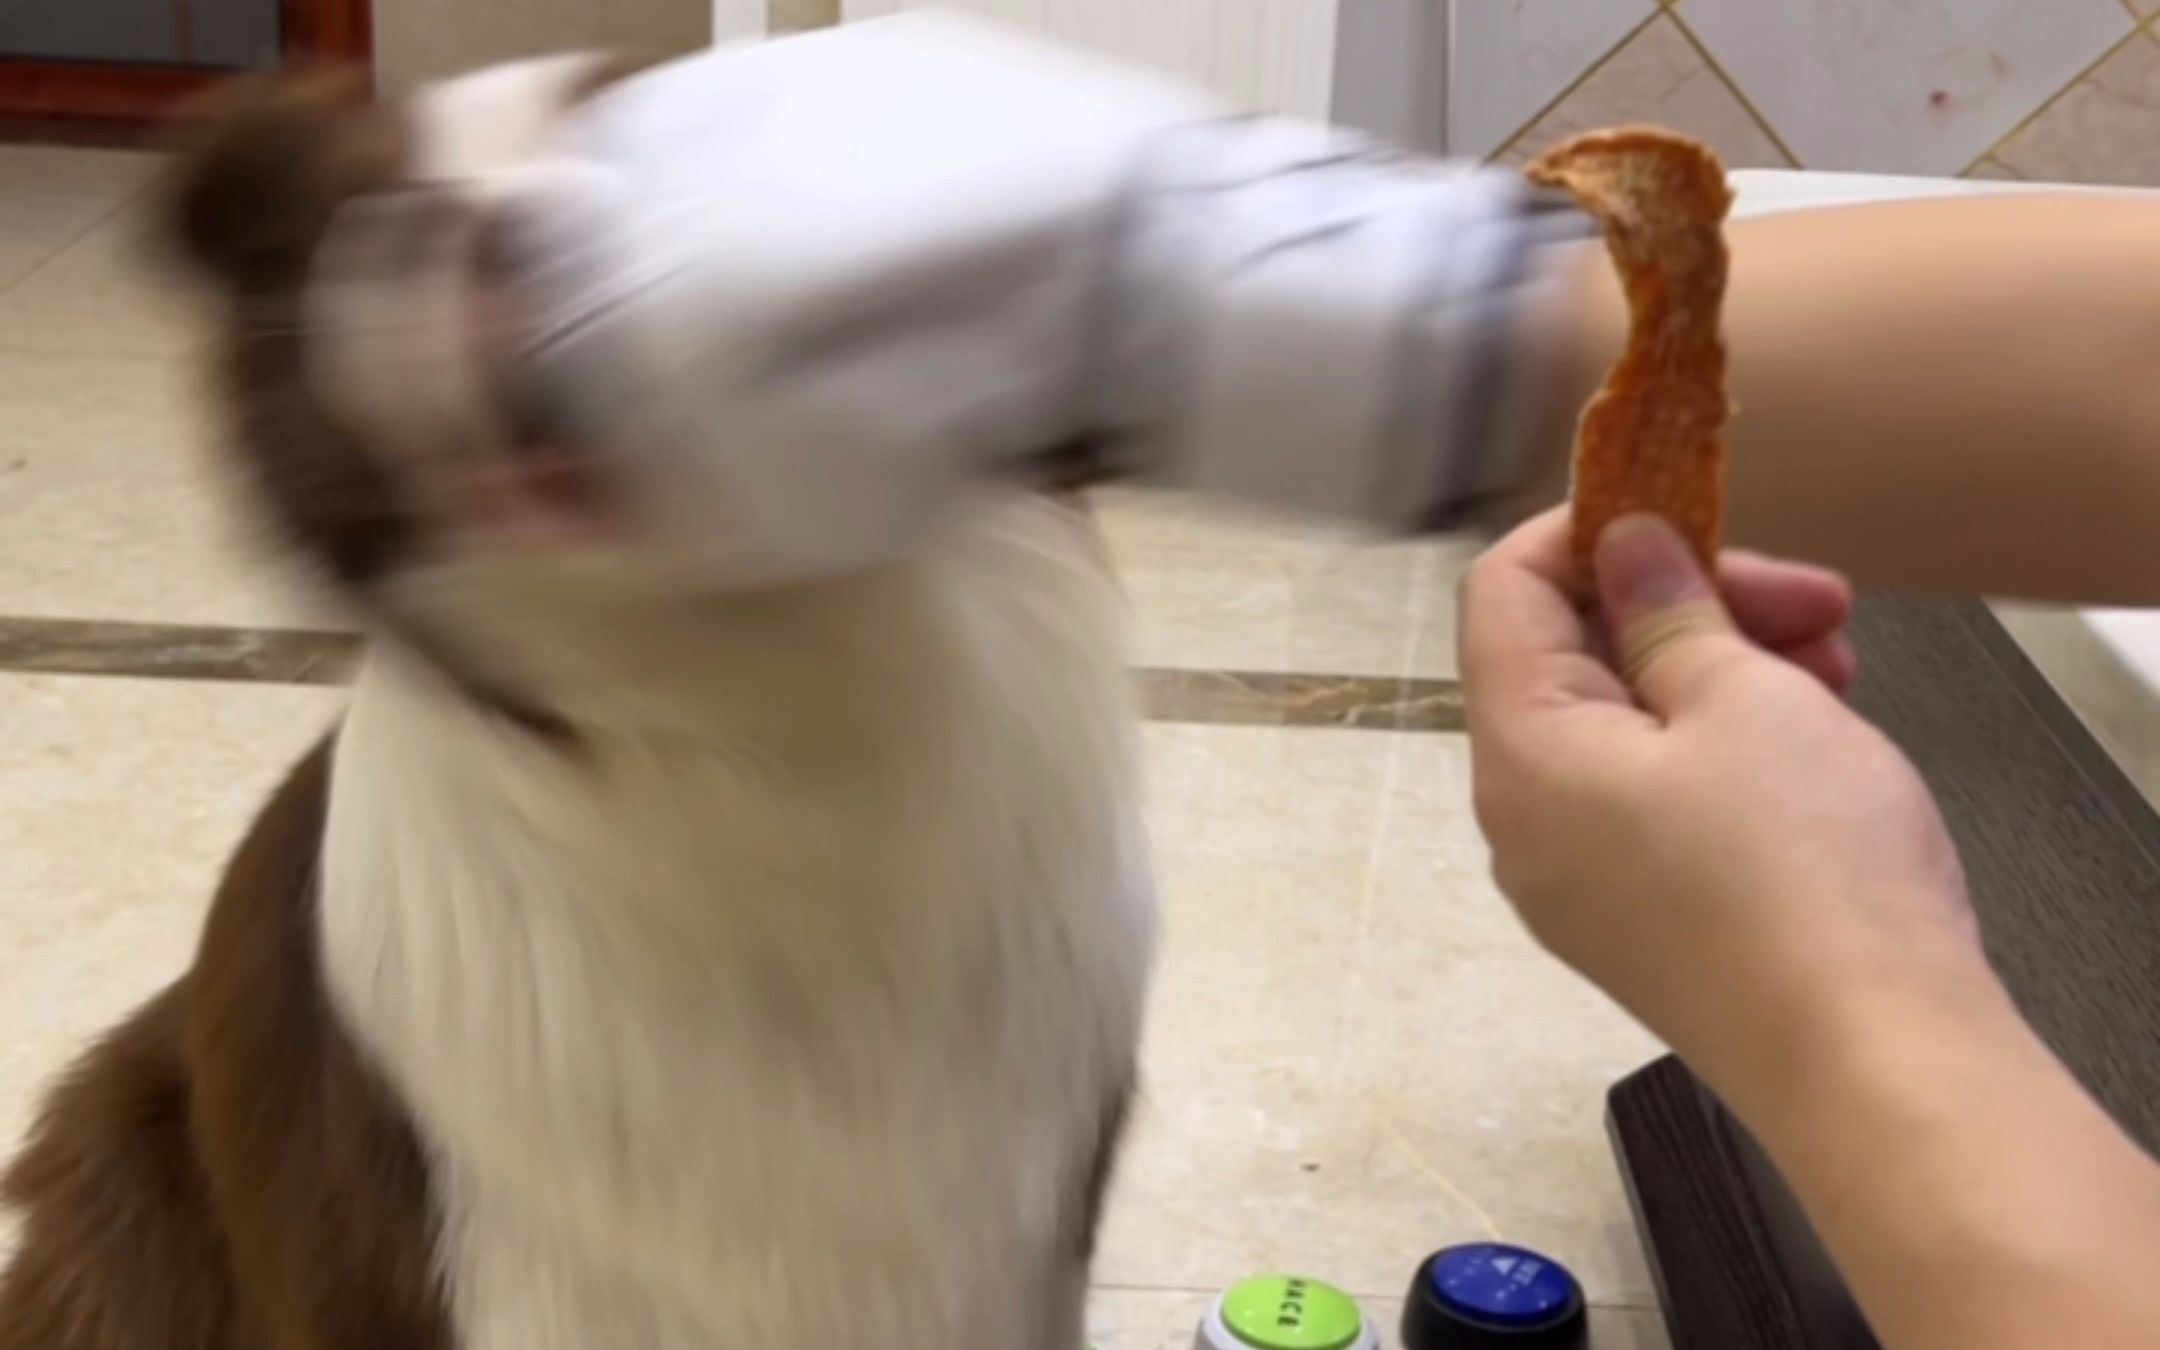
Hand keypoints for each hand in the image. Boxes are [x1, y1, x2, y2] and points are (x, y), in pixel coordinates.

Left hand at [1459, 509, 1987, 1094]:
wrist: (1874, 1063)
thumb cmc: (1807, 874)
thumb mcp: (1743, 699)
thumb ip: (1667, 609)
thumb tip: (1624, 544)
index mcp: (1520, 752)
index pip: (1504, 591)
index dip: (1589, 532)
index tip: (1692, 515)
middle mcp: (1522, 821)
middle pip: (1571, 659)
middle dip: (1690, 605)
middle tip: (1813, 600)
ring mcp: (1575, 881)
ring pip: (1626, 729)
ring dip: (1722, 672)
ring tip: (1837, 670)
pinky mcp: (1638, 923)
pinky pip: (1653, 801)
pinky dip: (1721, 749)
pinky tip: (1815, 741)